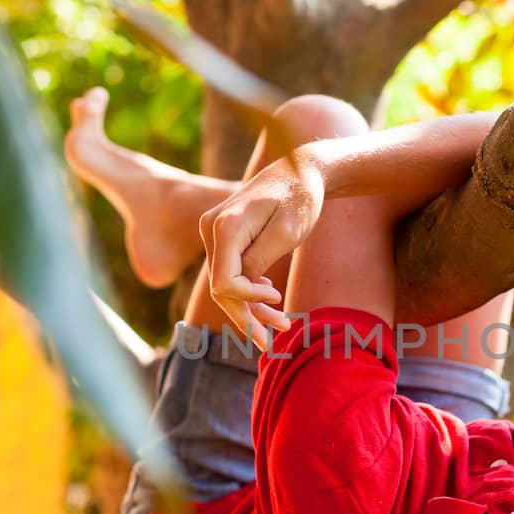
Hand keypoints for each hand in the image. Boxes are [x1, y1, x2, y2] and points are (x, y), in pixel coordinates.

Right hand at [199, 150, 325, 348]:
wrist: (302, 168)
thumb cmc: (300, 197)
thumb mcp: (286, 233)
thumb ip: (258, 262)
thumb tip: (242, 288)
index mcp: (224, 226)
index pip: (224, 283)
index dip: (248, 301)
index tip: (279, 301)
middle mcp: (211, 228)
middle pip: (221, 288)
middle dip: (247, 317)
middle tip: (271, 345)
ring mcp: (214, 230)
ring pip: (225, 282)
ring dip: (250, 308)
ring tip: (279, 329)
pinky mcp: (224, 234)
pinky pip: (230, 270)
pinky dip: (249, 290)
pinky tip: (271, 301)